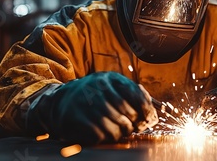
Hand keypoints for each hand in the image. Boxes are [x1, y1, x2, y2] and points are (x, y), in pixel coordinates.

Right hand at [26, 72, 157, 143]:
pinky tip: (102, 134)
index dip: (146, 110)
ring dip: (119, 133)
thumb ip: (133, 96)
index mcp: (110, 78)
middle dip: (132, 124)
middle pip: (127, 113)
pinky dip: (104, 138)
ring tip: (116, 131)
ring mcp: (86, 101)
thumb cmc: (94, 96)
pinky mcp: (76, 117)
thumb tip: (155, 112)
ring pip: (115, 126)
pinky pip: (99, 134)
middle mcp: (98, 86)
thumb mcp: (112, 88)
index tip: (148, 119)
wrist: (61, 100)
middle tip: (129, 128)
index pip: (136, 94)